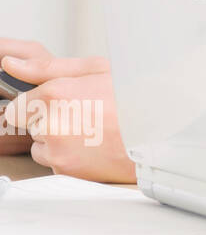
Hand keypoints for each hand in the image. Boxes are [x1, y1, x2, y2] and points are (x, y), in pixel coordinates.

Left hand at [2, 52, 134, 182]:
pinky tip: (95, 147)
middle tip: (85, 116)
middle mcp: (50, 124)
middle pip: (30, 126)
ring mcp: (57, 151)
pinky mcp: (65, 171)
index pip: (17, 107)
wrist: (162, 133)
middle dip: (49, 121)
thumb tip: (11, 64)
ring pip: (41, 146)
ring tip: (93, 132)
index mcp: (54, 94)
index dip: (39, 105)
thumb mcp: (96, 69)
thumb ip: (46, 66)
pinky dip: (70, 158)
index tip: (62, 104)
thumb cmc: (135, 97)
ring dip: (58, 141)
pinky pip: (56, 163)